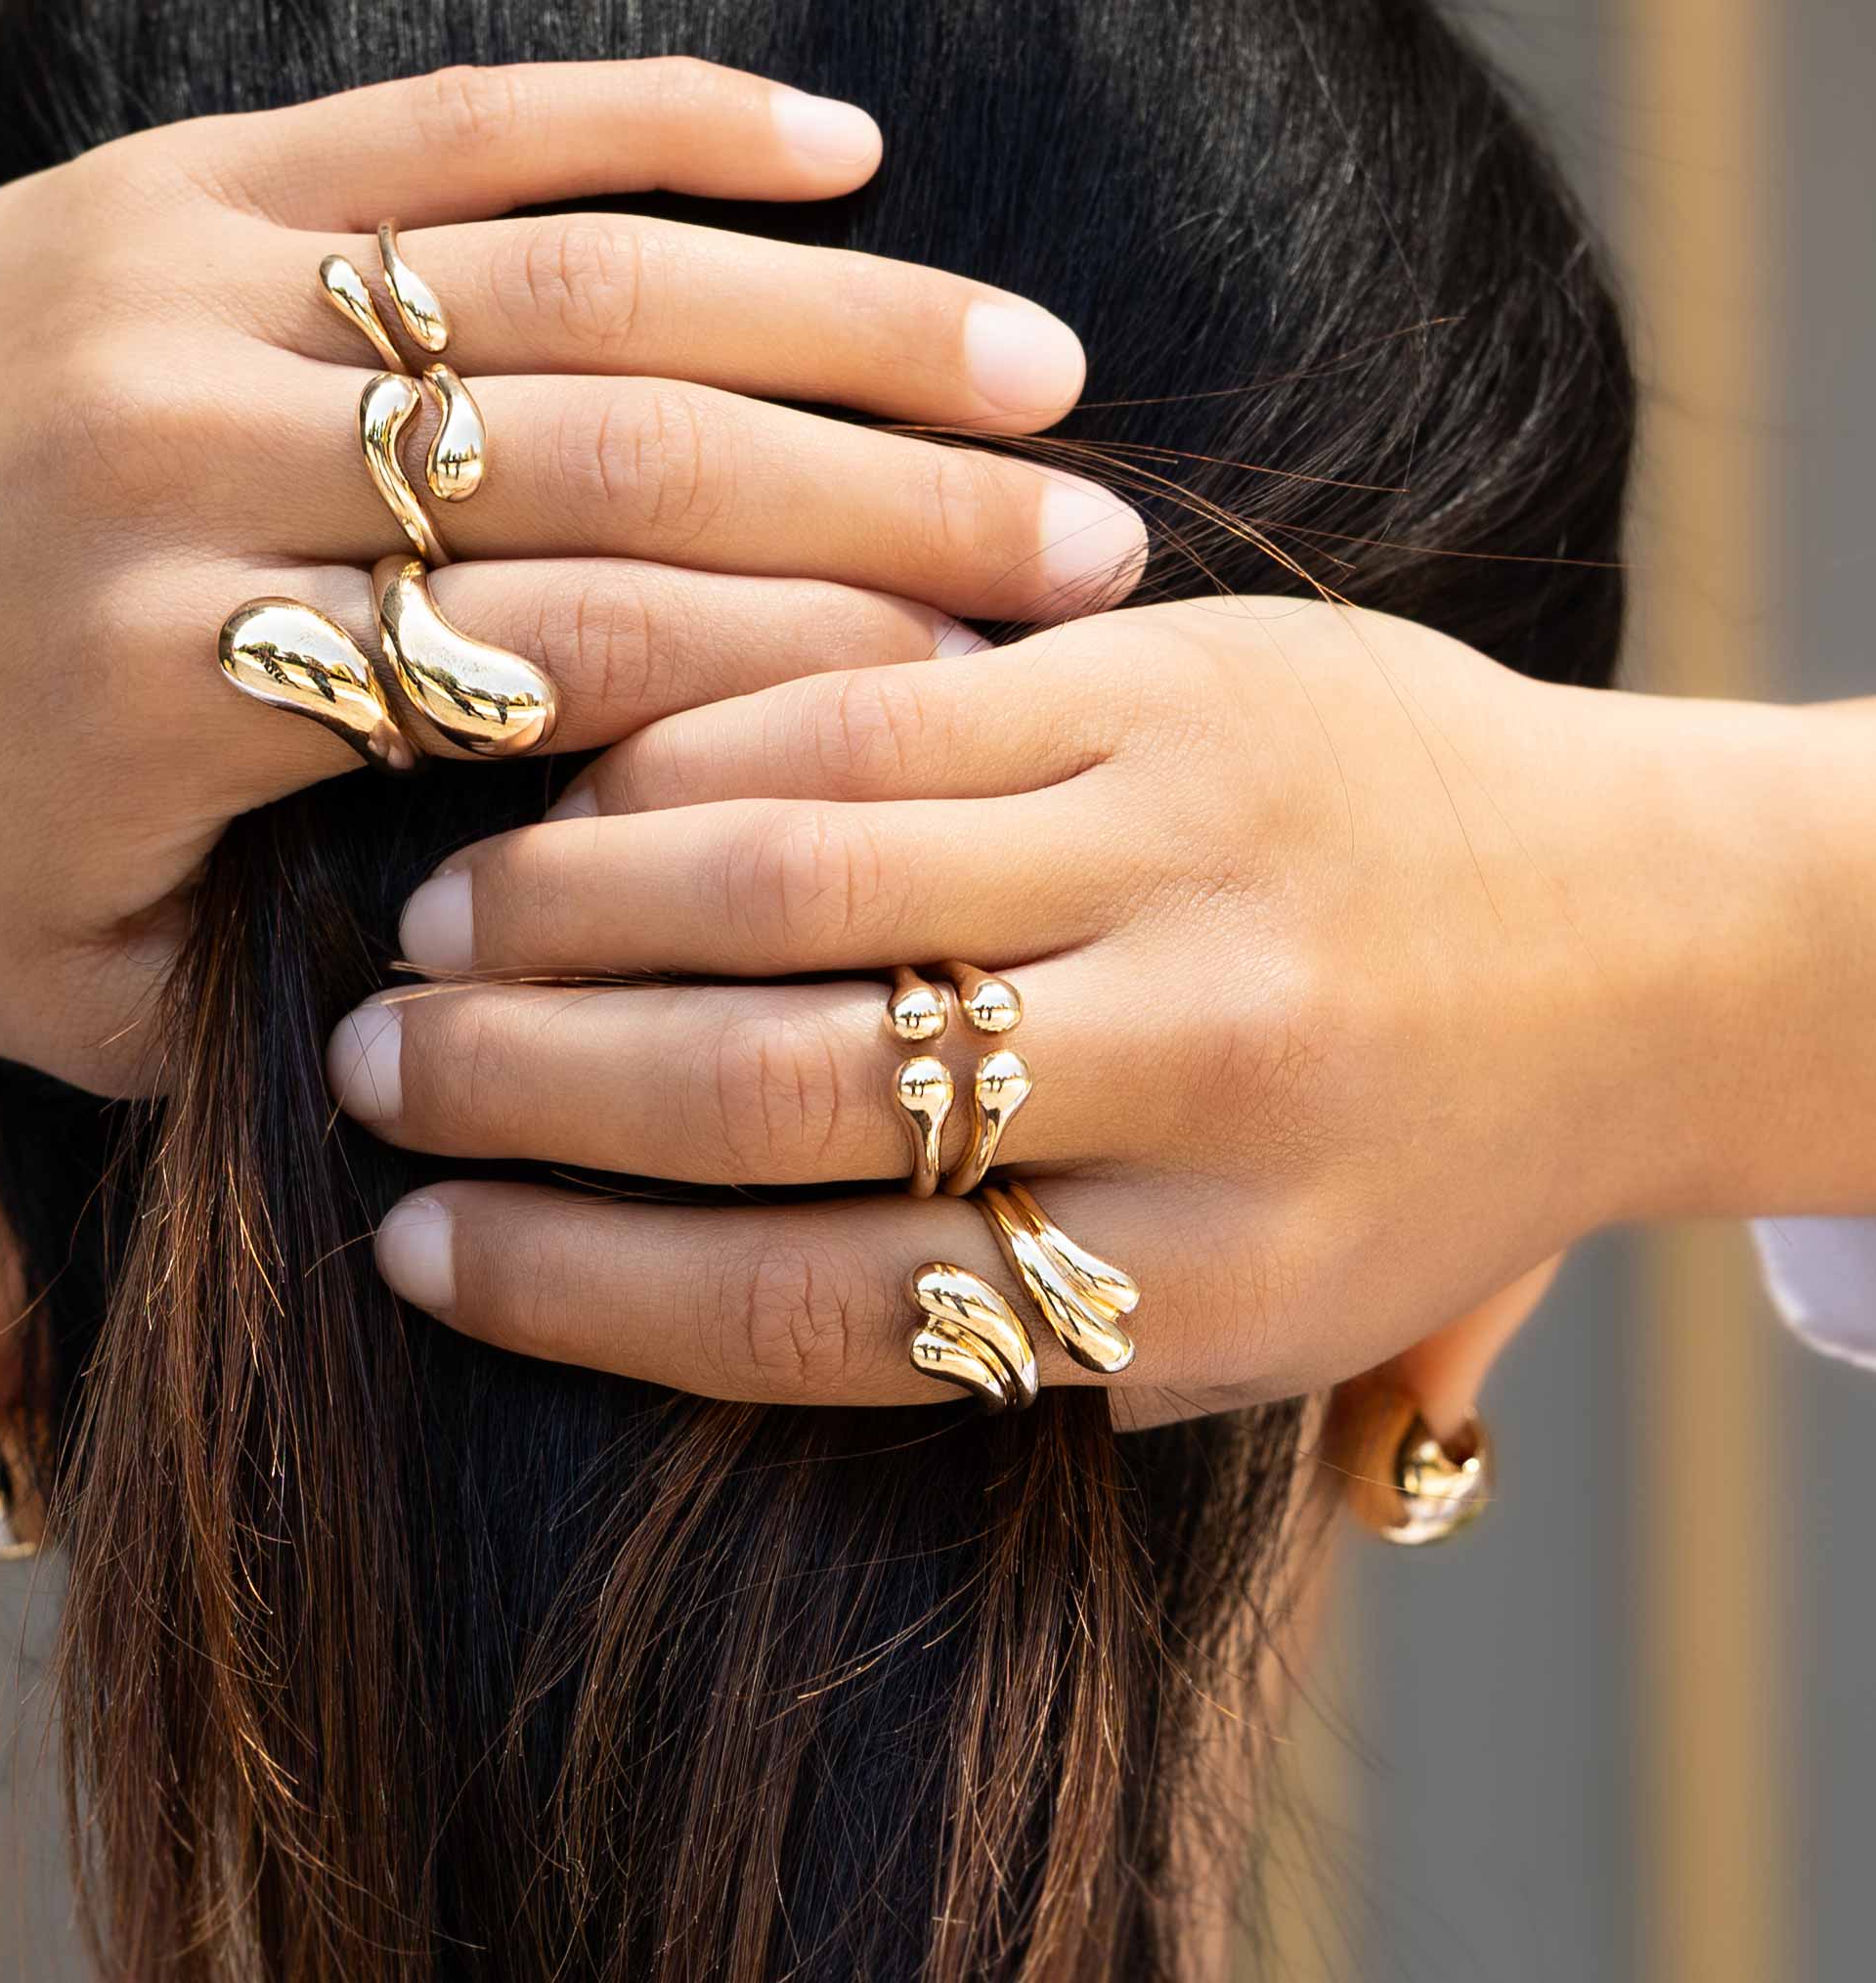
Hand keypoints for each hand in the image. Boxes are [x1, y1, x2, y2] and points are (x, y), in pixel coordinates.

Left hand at [0, 58, 1145, 1090]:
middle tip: (1092, 535)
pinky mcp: (155, 168)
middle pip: (613, 455)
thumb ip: (330, 991)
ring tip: (1030, 365)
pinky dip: (651, 117)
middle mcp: (182, 448)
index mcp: (173, 674)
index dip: (807, 685)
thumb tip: (604, 974)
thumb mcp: (89, 992)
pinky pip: (443, 118)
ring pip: (563, 273)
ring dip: (826, 317)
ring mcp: (169, 274)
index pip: (572, 660)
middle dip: (885, 500)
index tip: (999, 706)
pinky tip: (837, 142)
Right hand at [331, 597, 1840, 1421]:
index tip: (419, 1250)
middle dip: (521, 1091)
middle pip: (770, 1090)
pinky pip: (875, 711)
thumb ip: (1010, 1338)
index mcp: (1201, 1283)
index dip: (574, 1284)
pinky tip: (587, 787)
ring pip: (790, 877)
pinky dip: (702, 754)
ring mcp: (1182, 851)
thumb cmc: (1409, 1151)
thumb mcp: (1248, 1318)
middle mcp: (1196, 1073)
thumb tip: (668, 1301)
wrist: (1651, 933)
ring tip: (438, 935)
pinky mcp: (1175, 685)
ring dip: (567, 912)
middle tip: (372, 1072)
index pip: (808, 1307)